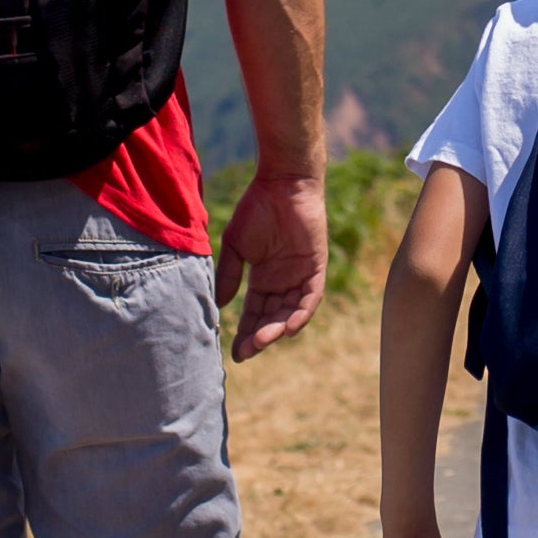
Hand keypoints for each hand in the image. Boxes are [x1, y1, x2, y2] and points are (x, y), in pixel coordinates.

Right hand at [222, 163, 328, 360]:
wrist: (282, 184)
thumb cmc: (257, 208)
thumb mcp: (236, 246)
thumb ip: (230, 274)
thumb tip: (222, 304)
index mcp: (264, 278)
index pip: (255, 313)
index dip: (245, 333)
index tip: (235, 353)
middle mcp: (283, 281)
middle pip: (272, 317)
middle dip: (260, 336)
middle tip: (247, 351)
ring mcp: (301, 276)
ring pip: (291, 312)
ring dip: (278, 328)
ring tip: (262, 341)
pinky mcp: (316, 268)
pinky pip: (311, 298)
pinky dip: (302, 313)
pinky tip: (289, 328)